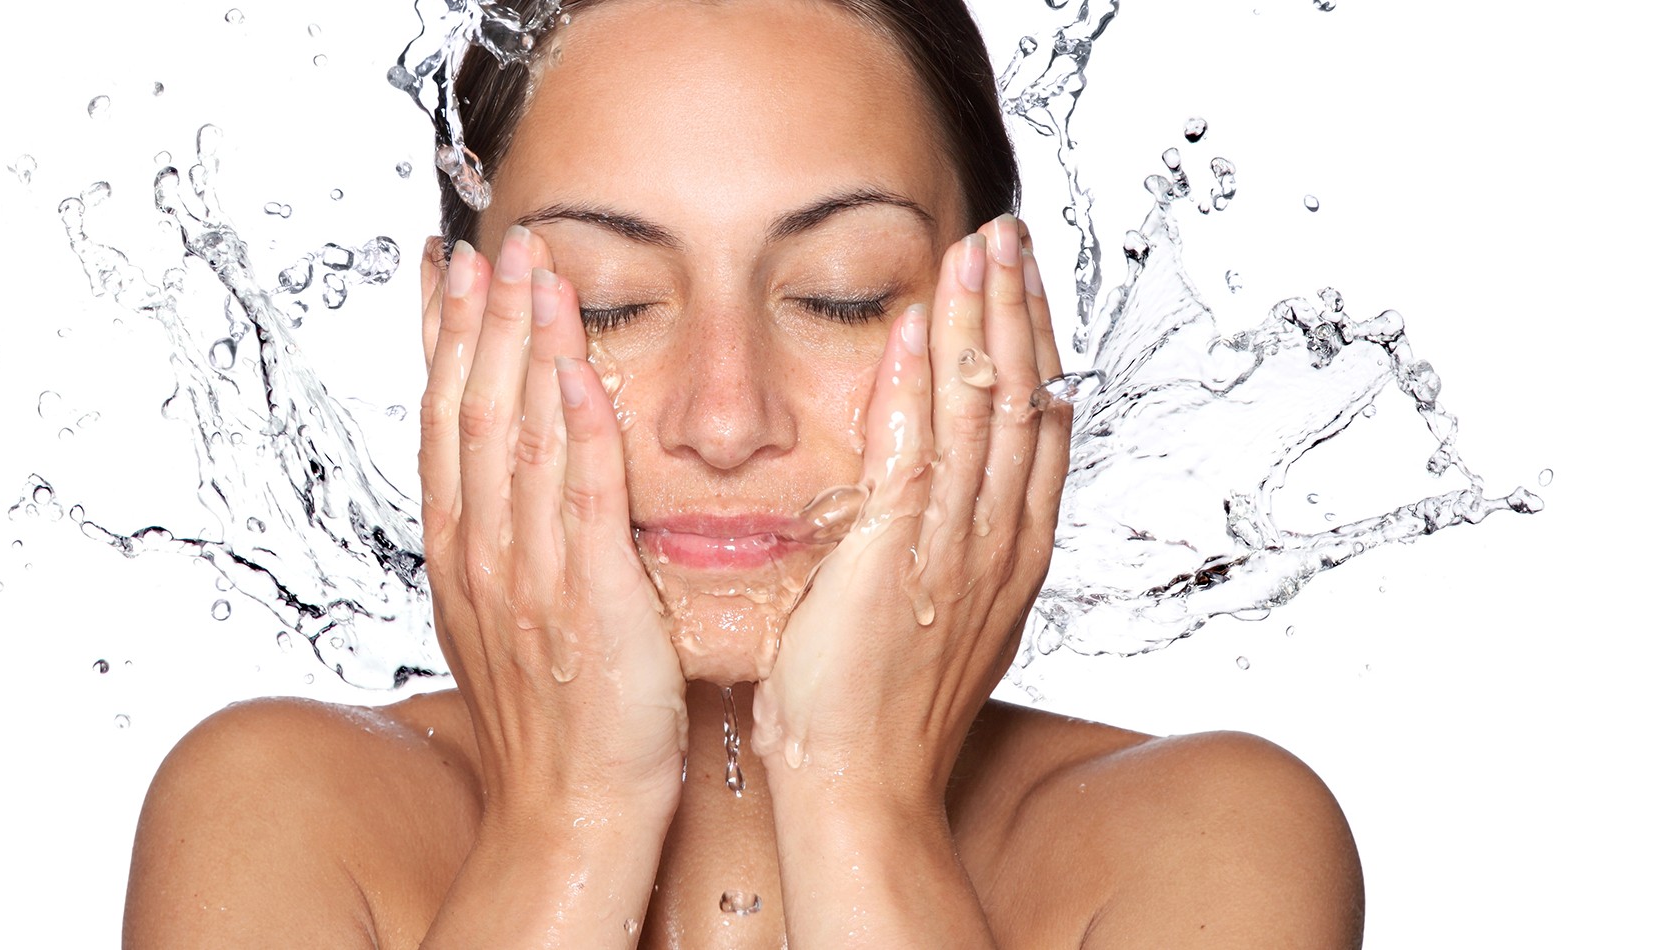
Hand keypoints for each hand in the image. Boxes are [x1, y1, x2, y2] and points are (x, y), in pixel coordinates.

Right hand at [418, 226, 688, 821]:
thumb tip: (506, 480)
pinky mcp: (590, 597)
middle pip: (472, 413)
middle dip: (481, 321)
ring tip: (535, 272)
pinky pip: (584, 497)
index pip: (443, 423)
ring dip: (527, 348)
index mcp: (460, 553)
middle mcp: (481, 554)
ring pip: (520, 438)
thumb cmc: (554, 720)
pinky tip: (583, 369)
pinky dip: (581, 429)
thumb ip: (504, 541)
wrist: (571, 808)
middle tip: (494, 246)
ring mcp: (529, 573)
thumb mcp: (506, 617)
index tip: (444, 274)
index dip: (442, 341)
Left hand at [750, 214, 1068, 804]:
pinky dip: (922, 384)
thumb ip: (948, 547)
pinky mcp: (898, 560)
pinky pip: (916, 453)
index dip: (1034, 345)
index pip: (1037, 426)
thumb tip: (944, 499)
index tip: (1022, 283)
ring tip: (977, 249)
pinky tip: (920, 324)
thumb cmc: (878, 711)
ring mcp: (956, 551)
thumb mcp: (935, 616)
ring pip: (984, 413)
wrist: (862, 787)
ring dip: (981, 322)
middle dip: (1018, 310)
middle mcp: (999, 543)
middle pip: (1025, 402)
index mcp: (1010, 554)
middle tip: (1008, 235)